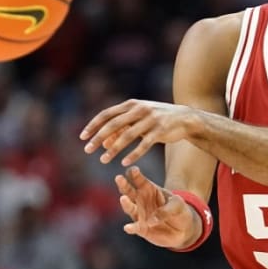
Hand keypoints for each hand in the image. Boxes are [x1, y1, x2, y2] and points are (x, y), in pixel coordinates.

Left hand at [80, 99, 196, 165]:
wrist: (185, 118)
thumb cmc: (157, 120)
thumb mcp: (138, 120)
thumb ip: (122, 128)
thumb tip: (103, 142)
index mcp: (131, 105)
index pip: (106, 114)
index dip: (93, 125)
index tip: (82, 137)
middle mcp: (139, 110)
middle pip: (113, 124)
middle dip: (98, 137)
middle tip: (87, 150)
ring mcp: (150, 120)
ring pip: (127, 136)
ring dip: (113, 149)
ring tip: (103, 160)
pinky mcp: (160, 131)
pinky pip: (144, 144)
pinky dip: (133, 154)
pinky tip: (124, 163)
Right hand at [114, 166, 201, 248]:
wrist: (183, 229)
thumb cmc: (179, 211)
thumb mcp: (178, 206)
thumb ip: (166, 210)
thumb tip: (151, 220)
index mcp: (149, 189)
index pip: (139, 180)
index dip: (135, 174)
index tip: (134, 170)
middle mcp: (141, 201)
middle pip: (129, 191)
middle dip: (124, 184)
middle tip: (118, 178)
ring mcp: (140, 215)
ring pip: (130, 208)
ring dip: (126, 204)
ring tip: (123, 198)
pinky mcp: (141, 229)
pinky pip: (135, 228)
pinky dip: (131, 228)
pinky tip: (128, 228)